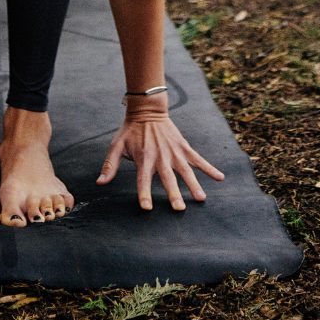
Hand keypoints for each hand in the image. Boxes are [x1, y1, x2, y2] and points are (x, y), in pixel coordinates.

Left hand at [96, 103, 223, 210]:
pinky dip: (210, 168)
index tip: (147, 208)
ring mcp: (174, 152)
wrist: (147, 109)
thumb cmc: (130, 131)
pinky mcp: (184, 147)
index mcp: (144, 158)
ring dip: (193, 184)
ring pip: (185, 171)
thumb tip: (100, 183)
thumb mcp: (117, 145)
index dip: (144, 193)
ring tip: (201, 199)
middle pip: (167, 178)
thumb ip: (110, 165)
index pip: (143, 179)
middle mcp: (160, 157)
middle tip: (179, 209)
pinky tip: (220, 178)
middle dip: (173, 193)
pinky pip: (198, 159)